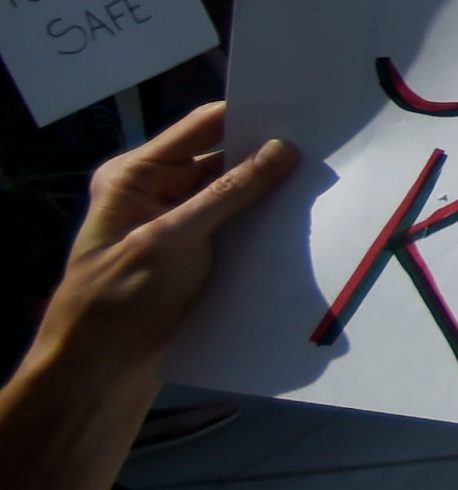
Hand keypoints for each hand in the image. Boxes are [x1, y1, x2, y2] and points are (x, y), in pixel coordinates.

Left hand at [36, 102, 296, 371]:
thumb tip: (283, 149)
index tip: (302, 116)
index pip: (201, 127)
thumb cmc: (121, 300)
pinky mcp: (196, 256)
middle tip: (325, 152)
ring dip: (270, 196)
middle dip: (268, 158)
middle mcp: (158, 191)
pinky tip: (300, 227)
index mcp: (136, 174)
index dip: (249, 118)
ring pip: (236, 196)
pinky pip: (237, 229)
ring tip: (322, 188)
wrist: (99, 373)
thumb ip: (229, 194)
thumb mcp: (172, 241)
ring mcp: (178, 224)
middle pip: (223, 160)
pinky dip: (264, 227)